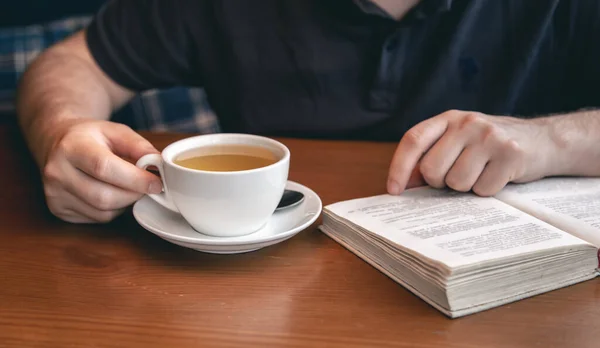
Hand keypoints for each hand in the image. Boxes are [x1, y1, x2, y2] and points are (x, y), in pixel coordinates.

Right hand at [41, 119, 162, 222]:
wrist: (55, 141)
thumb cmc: (90, 137)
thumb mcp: (115, 131)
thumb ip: (139, 146)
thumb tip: (158, 165)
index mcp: (71, 147)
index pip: (104, 168)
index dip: (135, 179)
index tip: (156, 183)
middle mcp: (57, 172)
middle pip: (104, 196)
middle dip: (134, 194)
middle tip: (147, 187)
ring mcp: (54, 194)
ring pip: (102, 212)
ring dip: (125, 204)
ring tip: (129, 187)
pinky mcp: (58, 210)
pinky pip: (96, 218)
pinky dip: (112, 210)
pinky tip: (112, 194)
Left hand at [387, 110, 553, 195]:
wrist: (544, 141)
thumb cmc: (491, 147)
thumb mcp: (459, 141)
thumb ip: (432, 155)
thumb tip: (404, 184)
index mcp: (449, 118)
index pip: (413, 140)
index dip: (399, 167)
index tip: (394, 191)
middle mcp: (467, 123)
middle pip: (432, 169)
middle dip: (440, 183)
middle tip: (457, 176)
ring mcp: (490, 137)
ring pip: (456, 183)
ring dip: (466, 188)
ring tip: (481, 173)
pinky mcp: (510, 155)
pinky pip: (482, 190)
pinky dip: (487, 191)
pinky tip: (498, 177)